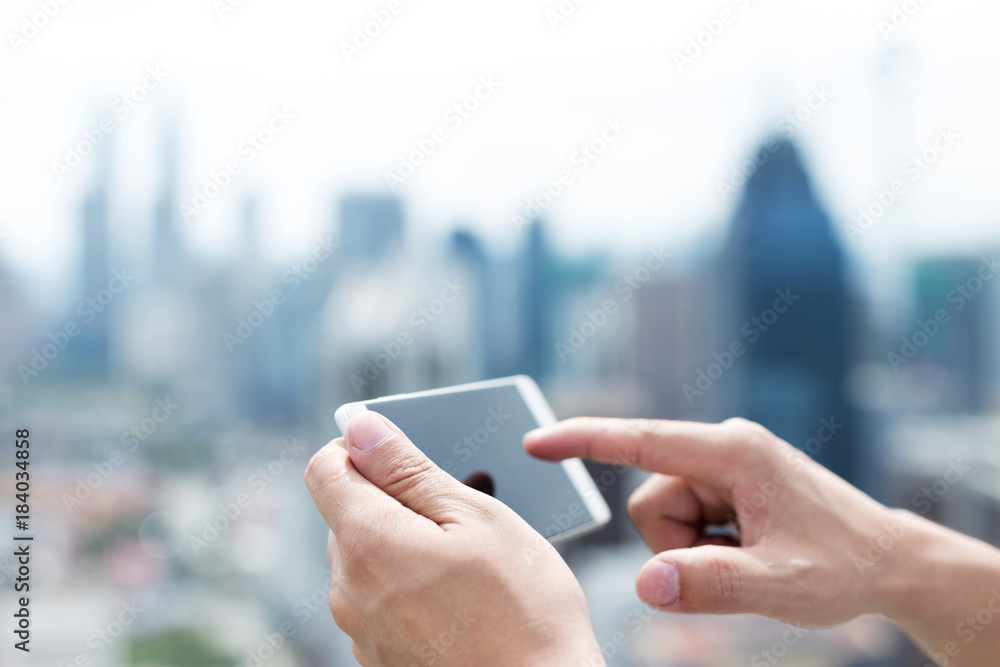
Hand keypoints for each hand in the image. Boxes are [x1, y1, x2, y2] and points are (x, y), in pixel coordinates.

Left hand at [305, 411, 603, 666]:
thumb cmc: (523, 609)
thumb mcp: (474, 518)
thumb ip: (408, 469)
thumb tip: (360, 427)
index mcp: (367, 543)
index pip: (324, 468)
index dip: (362, 449)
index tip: (405, 454)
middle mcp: (349, 590)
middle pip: (348, 514)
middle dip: (394, 499)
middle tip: (459, 512)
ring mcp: (361, 631)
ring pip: (368, 558)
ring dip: (406, 544)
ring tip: (469, 561)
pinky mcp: (379, 658)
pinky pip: (381, 600)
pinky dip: (410, 585)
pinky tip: (459, 599)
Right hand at [524, 417, 999, 665]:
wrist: (889, 563)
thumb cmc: (843, 567)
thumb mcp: (780, 587)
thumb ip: (710, 585)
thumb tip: (645, 584)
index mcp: (733, 453)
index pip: (642, 442)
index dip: (584, 440)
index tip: (536, 441)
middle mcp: (724, 448)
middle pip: (650, 501)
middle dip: (677, 546)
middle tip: (735, 564)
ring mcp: (726, 465)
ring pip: (663, 515)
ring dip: (692, 550)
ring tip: (746, 558)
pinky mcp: (728, 483)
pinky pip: (685, 519)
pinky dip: (704, 546)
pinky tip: (747, 550)